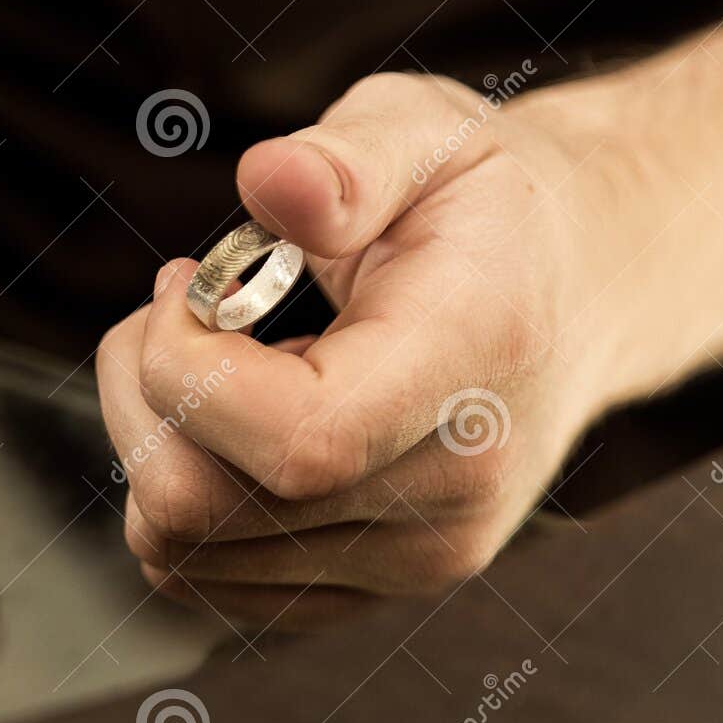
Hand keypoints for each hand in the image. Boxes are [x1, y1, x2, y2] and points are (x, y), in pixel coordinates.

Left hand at [98, 72, 634, 628]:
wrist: (578, 292)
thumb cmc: (483, 204)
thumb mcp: (428, 132)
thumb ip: (350, 157)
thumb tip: (270, 181)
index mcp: (469, 372)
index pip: (295, 441)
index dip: (187, 365)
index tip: (190, 279)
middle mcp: (449, 498)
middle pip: (202, 507)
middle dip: (143, 390)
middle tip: (183, 304)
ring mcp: (410, 563)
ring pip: (179, 546)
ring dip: (151, 436)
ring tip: (214, 354)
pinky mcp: (363, 590)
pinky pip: (197, 574)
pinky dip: (175, 488)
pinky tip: (231, 416)